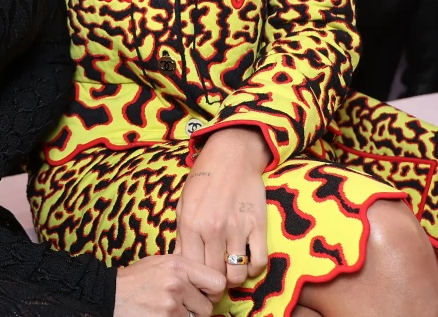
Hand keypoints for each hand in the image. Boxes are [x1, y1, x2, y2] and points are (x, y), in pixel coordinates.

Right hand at [114, 254, 225, 316]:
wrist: (111, 294)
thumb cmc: (138, 278)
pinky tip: (161, 314)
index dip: (213, 291)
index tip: (205, 294)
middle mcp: (177, 283)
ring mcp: (170, 304)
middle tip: (183, 305)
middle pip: (208, 306)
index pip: (217, 281)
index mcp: (179, 264)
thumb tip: (210, 281)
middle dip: (198, 309)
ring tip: (167, 308)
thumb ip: (185, 269)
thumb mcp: (161, 262)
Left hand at [174, 127, 269, 286]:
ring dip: (234, 277)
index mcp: (191, 223)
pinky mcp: (258, 225)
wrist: (231, 154)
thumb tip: (179, 260)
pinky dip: (254, 268)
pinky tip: (247, 261)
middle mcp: (213, 229)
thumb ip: (181, 233)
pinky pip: (259, 261)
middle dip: (215, 282)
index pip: (192, 268)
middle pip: (215, 275)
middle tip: (216, 280)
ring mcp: (237, 228)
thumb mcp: (184, 202)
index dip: (195, 279)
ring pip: (237, 274)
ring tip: (231, 271)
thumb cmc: (204, 178)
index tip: (199, 280)